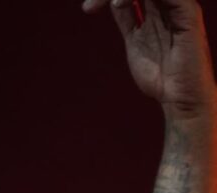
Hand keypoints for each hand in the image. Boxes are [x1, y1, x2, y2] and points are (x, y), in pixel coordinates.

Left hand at [83, 0, 215, 117]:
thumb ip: (128, 19)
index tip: (89, 8)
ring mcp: (178, 6)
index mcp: (158, 6)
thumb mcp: (136, 42)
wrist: (180, 99)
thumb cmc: (160, 76)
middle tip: (92, 4)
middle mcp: (169, 3)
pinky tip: (120, 2)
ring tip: (110, 2)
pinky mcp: (187, 14)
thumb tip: (114, 0)